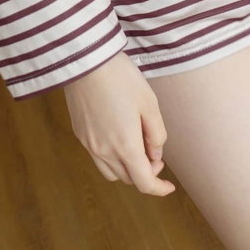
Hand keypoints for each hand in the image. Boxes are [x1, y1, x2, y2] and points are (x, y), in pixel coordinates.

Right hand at [62, 50, 175, 195]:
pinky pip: (98, 157)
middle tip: (154, 152)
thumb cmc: (121, 78)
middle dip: (144, 173)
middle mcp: (104, 151)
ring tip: (136, 145)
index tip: (169, 186)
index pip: (144, 182)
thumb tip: (156, 154)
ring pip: (111, 172)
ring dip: (127, 168)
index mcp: (125, 146)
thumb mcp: (149, 103)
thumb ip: (156, 134)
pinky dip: (112, 157)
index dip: (159, 189)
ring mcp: (88, 144)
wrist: (86, 60)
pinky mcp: (79, 134)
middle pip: (127, 178)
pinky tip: (118, 136)